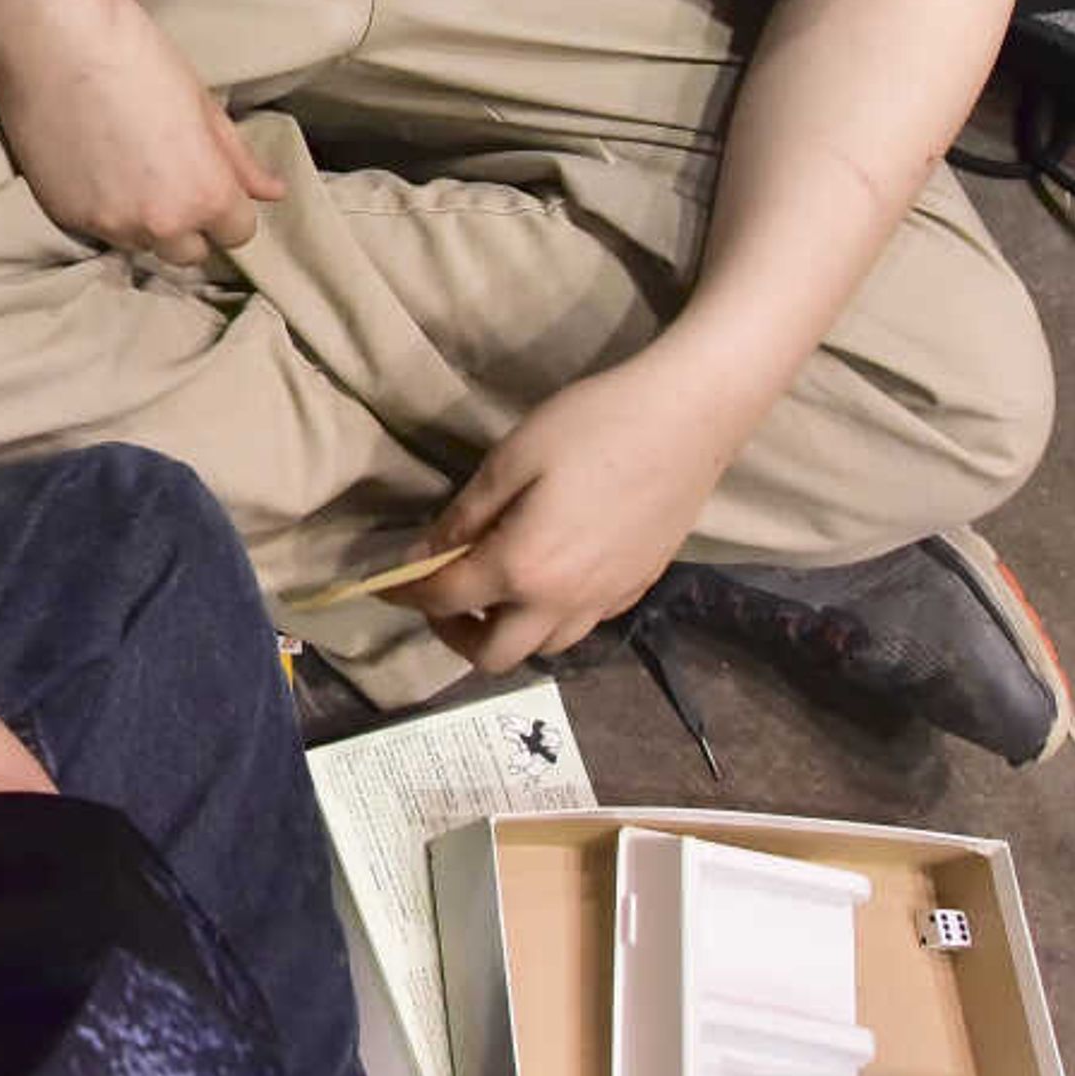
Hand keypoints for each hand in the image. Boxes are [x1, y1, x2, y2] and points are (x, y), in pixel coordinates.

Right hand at [0, 0, 282, 261]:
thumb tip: (272, 192)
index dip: (228, 207)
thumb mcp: (201, 103)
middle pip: (189, 253)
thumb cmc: (136, 56)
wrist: (51, 39)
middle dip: (188, 224)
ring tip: (128, 171)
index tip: (211, 181)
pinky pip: (98, 230)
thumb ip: (237, 158)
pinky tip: (94, 166)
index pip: (238, 233)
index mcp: (204, 194)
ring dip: (144, 221)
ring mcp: (107, 224)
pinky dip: (103, 209)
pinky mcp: (64, 216)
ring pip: (141, 244)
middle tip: (170, 179)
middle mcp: (159, 223)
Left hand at [395, 351, 749, 672]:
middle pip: (495, 656)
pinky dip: (550, 617)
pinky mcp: (637, 589)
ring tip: (493, 587)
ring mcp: (607, 601)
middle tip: (443, 593)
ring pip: (545, 648)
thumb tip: (423, 556)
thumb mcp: (511, 460)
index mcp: (524, 568)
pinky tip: (547, 574)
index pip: (446, 599)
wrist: (688, 419)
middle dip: (456, 634)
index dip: (406, 594)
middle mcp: (565, 602)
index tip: (385, 584)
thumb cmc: (592, 426)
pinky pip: (583, 626)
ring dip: (507, 632)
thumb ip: (464, 517)